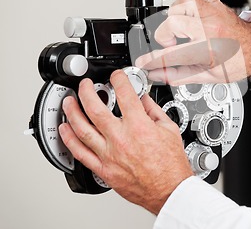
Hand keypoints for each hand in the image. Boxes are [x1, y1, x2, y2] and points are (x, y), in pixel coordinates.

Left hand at [59, 70, 192, 214]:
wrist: (169, 190)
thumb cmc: (171, 165)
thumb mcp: (169, 130)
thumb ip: (154, 111)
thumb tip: (144, 100)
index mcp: (139, 126)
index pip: (124, 94)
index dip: (119, 79)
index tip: (116, 76)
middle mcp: (121, 138)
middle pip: (95, 108)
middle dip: (87, 91)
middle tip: (85, 85)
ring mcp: (109, 154)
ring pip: (82, 129)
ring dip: (72, 112)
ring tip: (69, 102)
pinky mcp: (103, 169)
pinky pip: (80, 153)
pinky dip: (69, 139)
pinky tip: (65, 130)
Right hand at [135, 0, 250, 84]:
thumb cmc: (238, 62)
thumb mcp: (209, 77)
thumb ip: (179, 75)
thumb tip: (158, 74)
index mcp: (208, 48)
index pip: (171, 54)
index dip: (152, 59)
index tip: (143, 62)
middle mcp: (209, 26)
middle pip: (171, 22)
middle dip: (165, 35)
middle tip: (173, 44)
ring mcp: (212, 11)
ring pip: (179, 3)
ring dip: (176, 17)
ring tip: (183, 29)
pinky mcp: (214, 2)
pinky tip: (189, 12)